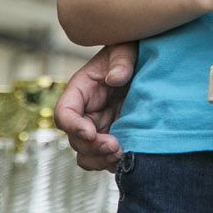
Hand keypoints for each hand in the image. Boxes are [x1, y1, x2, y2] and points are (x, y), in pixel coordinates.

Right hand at [55, 43, 137, 170]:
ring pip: (87, 153)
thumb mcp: (125, 49)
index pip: (65, 113)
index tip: (91, 132)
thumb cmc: (129, 51)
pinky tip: (128, 158)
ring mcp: (99, 126)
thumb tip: (115, 78)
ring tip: (121, 156)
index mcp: (80, 91)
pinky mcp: (113, 135)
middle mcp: (85, 112)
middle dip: (93, 147)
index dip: (73, 126)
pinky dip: (112, 162)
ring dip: (100, 159)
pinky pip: (104, 157)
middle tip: (115, 147)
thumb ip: (121, 61)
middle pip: (76, 139)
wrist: (148, 62)